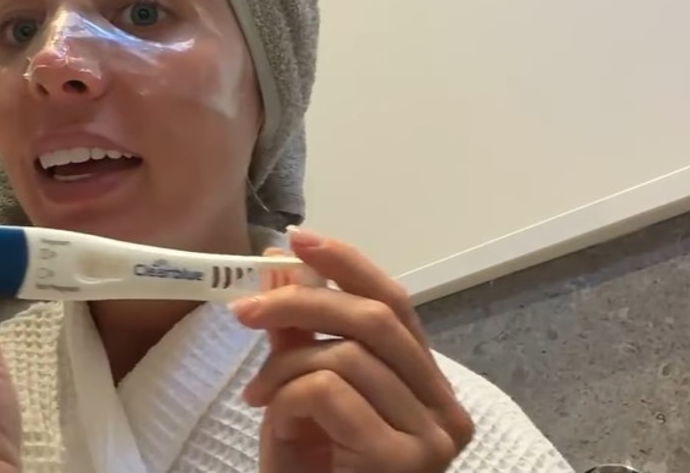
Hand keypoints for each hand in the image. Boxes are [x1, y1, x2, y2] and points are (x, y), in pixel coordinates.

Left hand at [233, 228, 473, 471]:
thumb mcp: (300, 396)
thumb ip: (298, 336)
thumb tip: (278, 265)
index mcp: (429, 388)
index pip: (396, 303)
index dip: (346, 264)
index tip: (294, 239)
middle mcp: (446, 411)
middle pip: (377, 319)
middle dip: (301, 300)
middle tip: (243, 310)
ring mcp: (432, 439)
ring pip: (349, 354)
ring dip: (285, 364)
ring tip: (257, 394)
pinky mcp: (403, 461)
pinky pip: (331, 391)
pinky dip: (287, 395)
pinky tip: (271, 418)